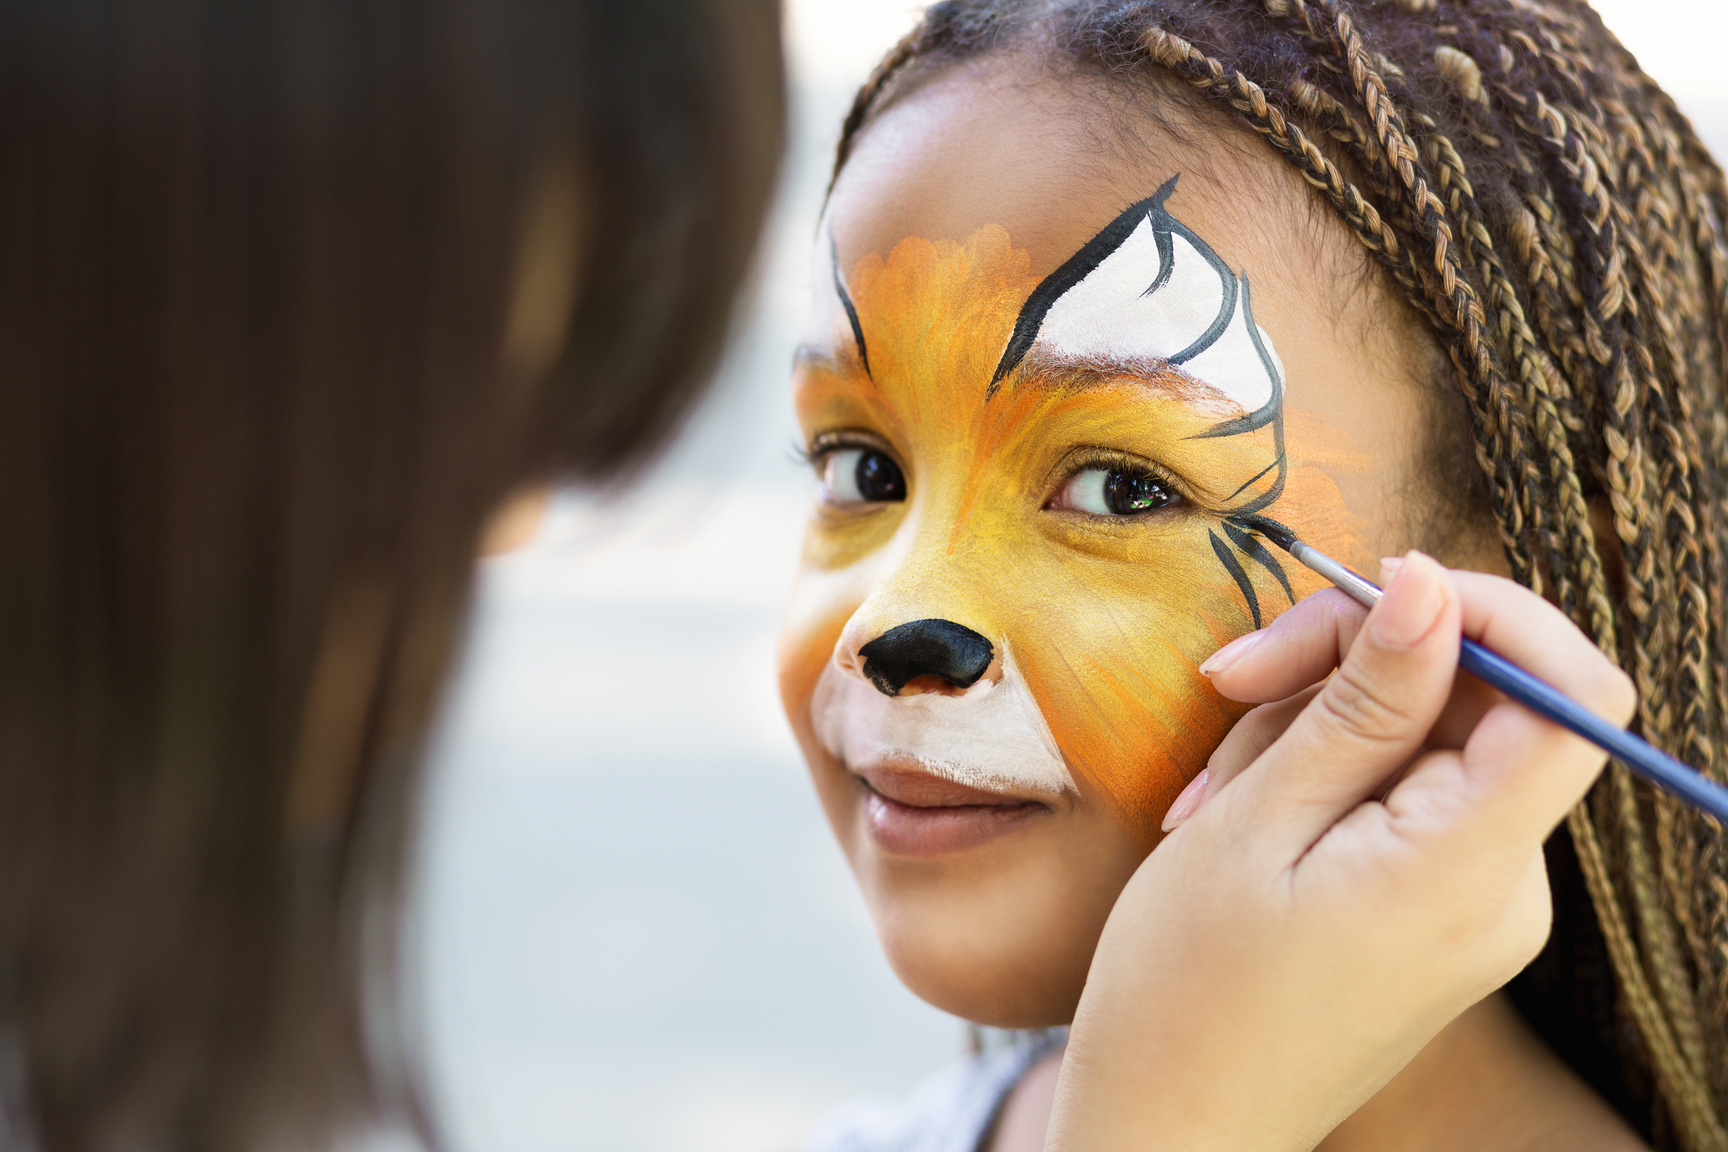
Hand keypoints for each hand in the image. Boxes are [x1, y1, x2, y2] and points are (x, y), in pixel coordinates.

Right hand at [1046, 552, 1633, 1151]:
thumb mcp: (1259, 822)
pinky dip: (1320, 778)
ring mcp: (1475, 904)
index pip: (1570, 694)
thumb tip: (1430, 586)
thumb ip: (1363, 703)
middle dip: (1353, 666)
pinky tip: (1239, 815)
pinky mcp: (1437, 910)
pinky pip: (1403, 796)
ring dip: (1311, 730)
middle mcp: (1504, 889)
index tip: (1375, 593)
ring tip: (1214, 795)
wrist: (1171, 1124)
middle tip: (1231, 680)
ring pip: (1424, 740)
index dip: (1490, 613)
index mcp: (1469, 869)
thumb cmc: (1186, 988)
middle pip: (1479, 701)